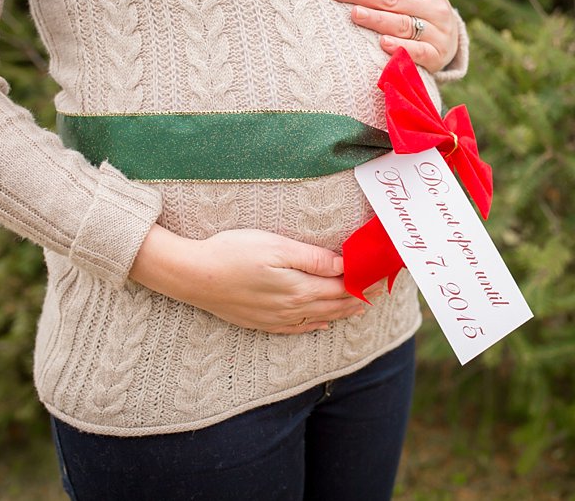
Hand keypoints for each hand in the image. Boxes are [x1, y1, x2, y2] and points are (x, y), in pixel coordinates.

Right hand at [131, 225, 380, 333]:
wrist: (192, 276)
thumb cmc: (232, 253)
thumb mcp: (276, 247)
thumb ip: (313, 258)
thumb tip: (344, 264)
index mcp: (299, 289)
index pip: (342, 286)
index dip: (364, 281)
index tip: (383, 274)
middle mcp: (292, 309)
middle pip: (335, 304)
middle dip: (360, 296)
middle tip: (381, 289)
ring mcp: (276, 318)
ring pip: (320, 317)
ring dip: (343, 311)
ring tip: (362, 306)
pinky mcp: (261, 322)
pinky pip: (297, 328)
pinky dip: (316, 325)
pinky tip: (324, 323)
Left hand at [327, 0, 459, 72]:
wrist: (448, 45)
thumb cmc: (418, 14)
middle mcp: (435, 6)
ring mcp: (438, 32)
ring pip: (403, 24)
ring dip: (377, 19)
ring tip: (355, 14)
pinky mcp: (437, 56)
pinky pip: (417, 52)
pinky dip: (400, 47)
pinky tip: (382, 43)